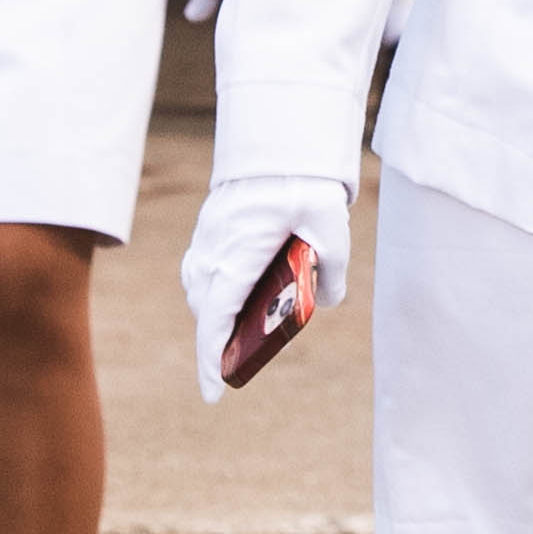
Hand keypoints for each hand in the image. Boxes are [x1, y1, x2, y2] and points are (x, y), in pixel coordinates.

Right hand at [178, 174, 352, 399]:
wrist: (280, 140)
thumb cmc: (304, 185)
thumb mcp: (332, 232)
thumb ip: (332, 273)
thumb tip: (326, 300)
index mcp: (236, 260)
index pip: (214, 322)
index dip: (211, 362)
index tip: (214, 394)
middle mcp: (212, 254)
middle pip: (206, 313)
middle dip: (216, 343)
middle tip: (235, 367)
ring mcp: (206, 241)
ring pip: (200, 292)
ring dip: (214, 314)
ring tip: (239, 331)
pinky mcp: (209, 230)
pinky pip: (202, 270)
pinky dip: (213, 289)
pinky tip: (237, 291)